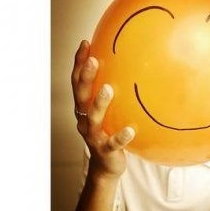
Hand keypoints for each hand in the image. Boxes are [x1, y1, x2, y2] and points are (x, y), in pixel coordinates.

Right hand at [71, 40, 134, 178]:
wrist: (106, 167)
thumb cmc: (109, 134)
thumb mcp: (109, 113)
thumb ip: (113, 95)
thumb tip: (132, 69)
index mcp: (83, 108)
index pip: (77, 82)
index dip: (79, 63)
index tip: (85, 43)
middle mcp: (84, 120)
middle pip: (81, 96)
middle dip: (85, 77)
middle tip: (93, 59)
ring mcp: (93, 136)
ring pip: (92, 118)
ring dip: (99, 103)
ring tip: (108, 89)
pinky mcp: (105, 151)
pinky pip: (113, 144)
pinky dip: (120, 137)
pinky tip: (131, 130)